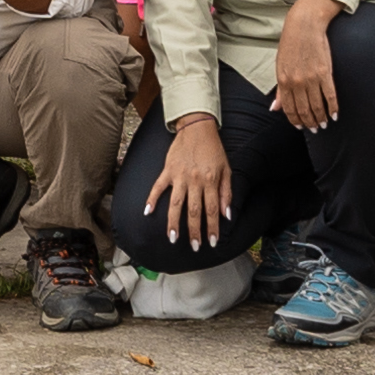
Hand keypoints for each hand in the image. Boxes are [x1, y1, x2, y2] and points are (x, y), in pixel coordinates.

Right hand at [150, 117, 235, 254]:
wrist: (197, 127)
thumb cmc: (214, 150)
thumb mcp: (226, 169)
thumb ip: (227, 193)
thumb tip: (227, 215)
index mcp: (210, 181)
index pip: (212, 210)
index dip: (212, 228)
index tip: (212, 243)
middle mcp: (195, 180)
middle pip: (194, 211)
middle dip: (194, 231)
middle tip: (194, 247)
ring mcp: (179, 176)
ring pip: (175, 203)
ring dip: (173, 222)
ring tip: (172, 238)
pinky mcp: (167, 170)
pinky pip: (158, 186)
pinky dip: (152, 199)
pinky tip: (147, 212)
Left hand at [270, 6, 340, 132]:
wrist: (304, 26)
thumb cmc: (291, 45)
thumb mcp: (280, 66)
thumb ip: (280, 90)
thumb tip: (274, 109)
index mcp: (283, 80)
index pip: (289, 108)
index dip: (295, 120)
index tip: (301, 127)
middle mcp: (296, 82)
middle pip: (304, 110)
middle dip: (309, 123)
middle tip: (315, 129)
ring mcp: (311, 78)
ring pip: (317, 106)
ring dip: (321, 119)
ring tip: (324, 124)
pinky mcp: (325, 73)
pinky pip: (330, 96)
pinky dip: (333, 108)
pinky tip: (334, 115)